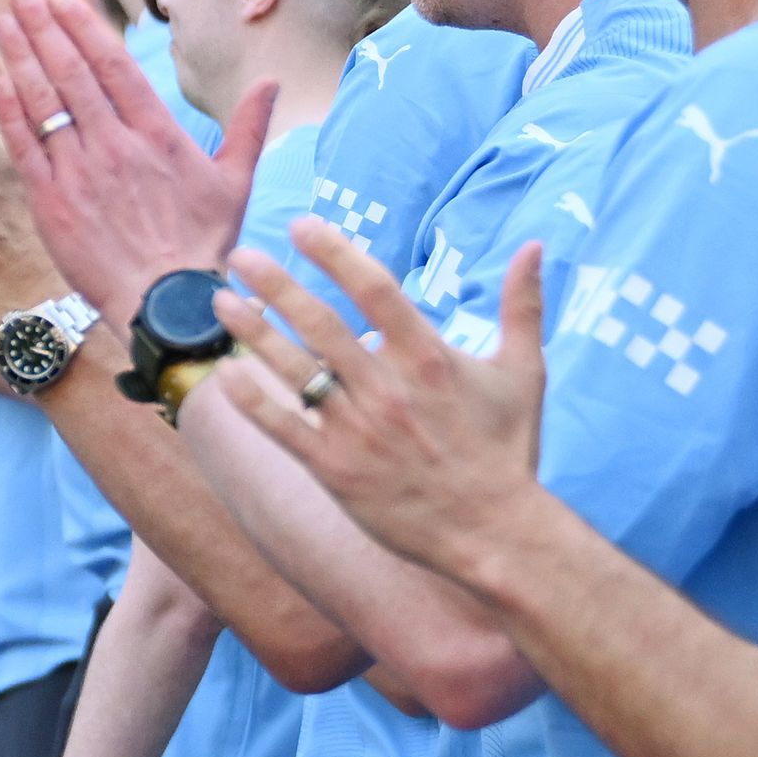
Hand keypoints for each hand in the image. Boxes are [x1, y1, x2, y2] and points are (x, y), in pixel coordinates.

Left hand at [0, 0, 272, 320]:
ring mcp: (81, 172)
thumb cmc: (203, 247)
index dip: (85, 27)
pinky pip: (24, 146)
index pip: (115, 66)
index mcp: (159, 135)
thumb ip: (248, 127)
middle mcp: (116, 145)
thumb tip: (272, 82)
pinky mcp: (52, 202)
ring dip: (20, 57)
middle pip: (73, 74)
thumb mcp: (235, 183)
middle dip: (45, 28)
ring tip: (2, 22)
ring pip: (44, 102)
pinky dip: (8, 110)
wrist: (165, 305)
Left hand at [209, 223, 547, 578]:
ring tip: (221, 301)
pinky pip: (285, 429)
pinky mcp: (338, 470)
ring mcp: (359, 429)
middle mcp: (388, 388)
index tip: (303, 225)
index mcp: (428, 357)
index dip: (335, 252)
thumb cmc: (510, 450)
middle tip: (241, 256)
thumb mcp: (525, 372)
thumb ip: (523, 306)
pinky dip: (253, 402)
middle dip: (276, 285)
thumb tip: (536, 245)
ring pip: (296, 371)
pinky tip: (225, 375)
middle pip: (321, 324)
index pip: (374, 288)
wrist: (494, 531)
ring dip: (254, 333)